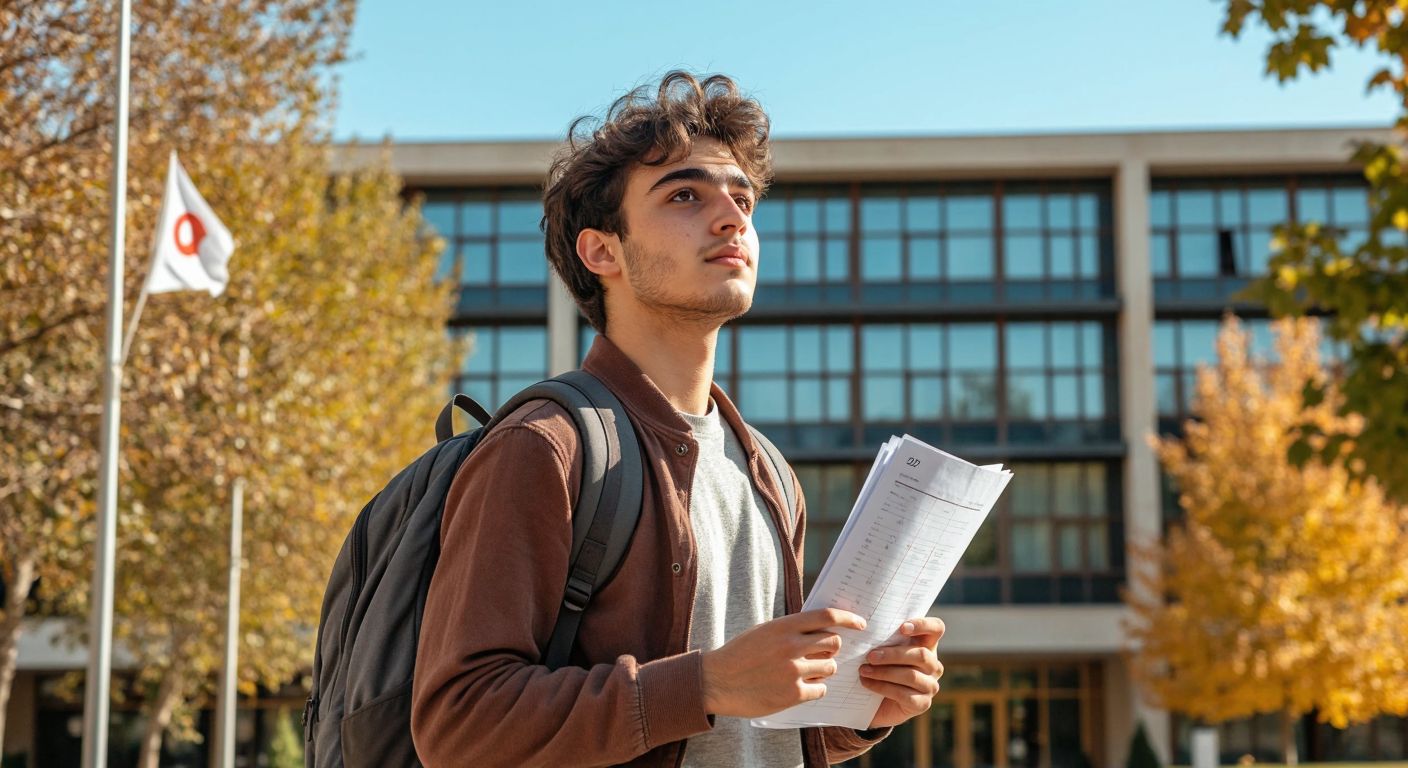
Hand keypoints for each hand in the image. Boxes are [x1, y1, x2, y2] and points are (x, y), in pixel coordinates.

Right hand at [701, 608, 866, 717]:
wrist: (716, 681)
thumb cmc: (740, 654)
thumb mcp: (765, 632)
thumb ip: (791, 629)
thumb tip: (822, 629)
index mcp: (784, 626)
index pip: (827, 617)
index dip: (849, 618)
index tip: (860, 623)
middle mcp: (791, 646)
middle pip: (834, 642)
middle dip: (832, 648)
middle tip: (821, 654)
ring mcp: (793, 671)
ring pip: (830, 667)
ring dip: (823, 669)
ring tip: (805, 672)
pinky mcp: (792, 694)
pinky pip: (820, 689)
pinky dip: (815, 688)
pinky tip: (799, 687)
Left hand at [859, 616, 944, 728]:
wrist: (875, 704)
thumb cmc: (880, 669)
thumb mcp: (884, 652)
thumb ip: (884, 640)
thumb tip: (867, 628)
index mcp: (927, 645)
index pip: (936, 628)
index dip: (923, 625)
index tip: (902, 628)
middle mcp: (933, 665)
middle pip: (921, 654)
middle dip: (893, 654)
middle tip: (870, 656)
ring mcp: (931, 686)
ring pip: (911, 675)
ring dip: (884, 672)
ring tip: (863, 670)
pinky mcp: (922, 704)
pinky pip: (904, 694)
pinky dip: (882, 687)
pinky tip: (867, 683)